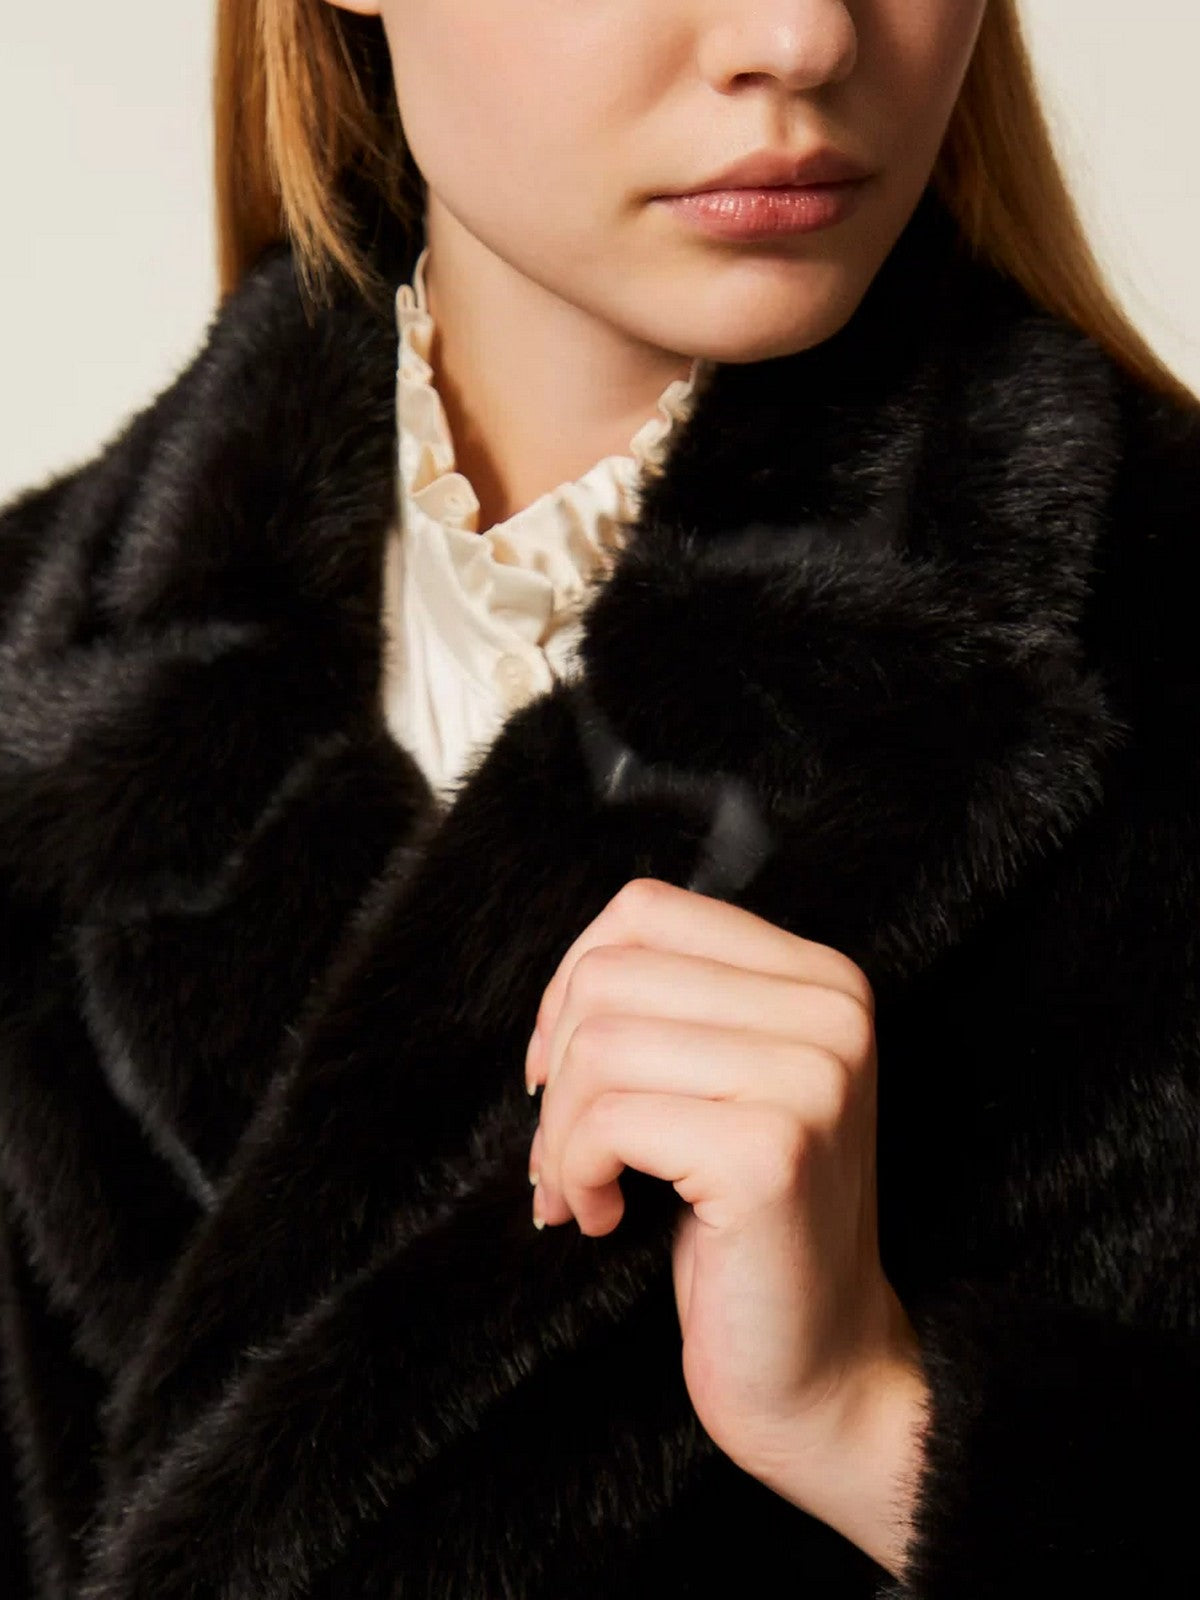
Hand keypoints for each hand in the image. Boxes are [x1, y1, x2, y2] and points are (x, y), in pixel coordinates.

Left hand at [523, 876, 918, 1489]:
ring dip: (558, 1131)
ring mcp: (810, 1076)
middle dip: (557, 1070)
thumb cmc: (745, 1227)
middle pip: (611, 975)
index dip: (573, 983)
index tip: (563, 1070)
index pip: (648, 908)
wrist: (819, 1369)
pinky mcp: (772, 1150)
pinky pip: (608, 1119)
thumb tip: (567, 976)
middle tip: (566, 1152)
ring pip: (599, 1043)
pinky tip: (601, 1217)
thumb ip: (673, 1004)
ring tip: (581, 1187)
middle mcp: (833, 1010)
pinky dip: (575, 1171)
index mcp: (823, 978)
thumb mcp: (721, 1082)